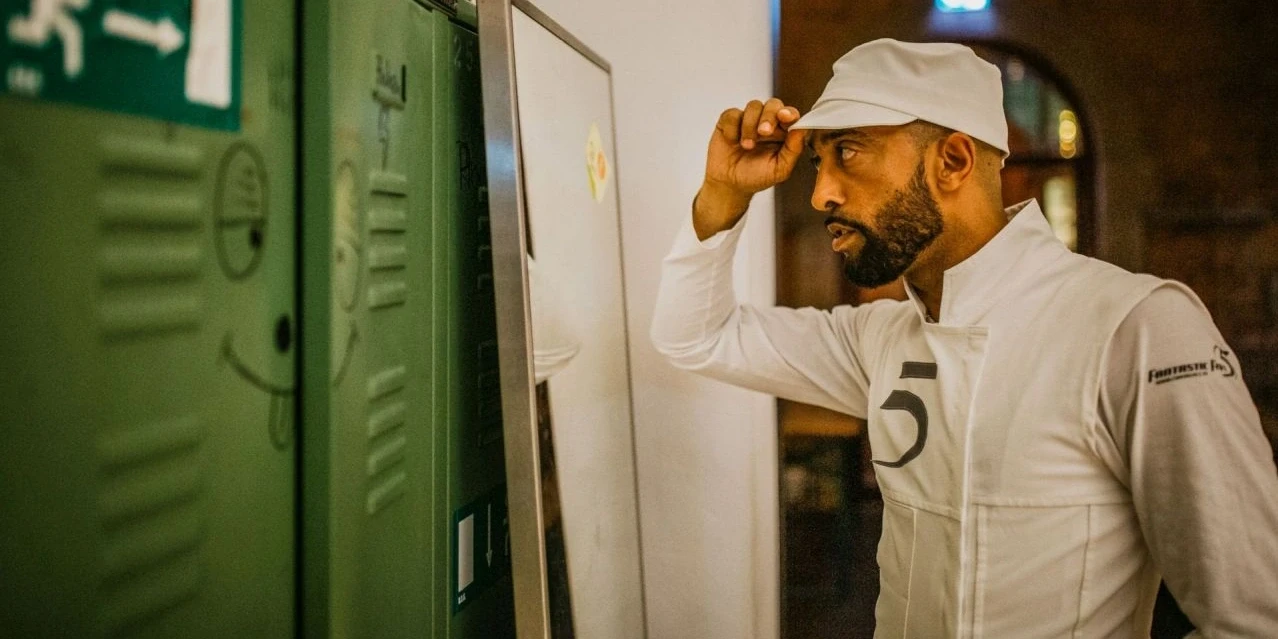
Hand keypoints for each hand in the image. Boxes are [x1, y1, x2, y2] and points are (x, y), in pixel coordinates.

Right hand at [695, 99, 804, 238]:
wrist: (730, 184)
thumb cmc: (757, 176)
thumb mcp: (780, 169)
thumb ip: (793, 150)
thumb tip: (802, 129)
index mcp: (784, 132)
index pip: (791, 115)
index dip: (789, 113)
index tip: (785, 117)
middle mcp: (767, 121)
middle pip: (773, 104)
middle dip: (769, 116)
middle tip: (764, 132)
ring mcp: (748, 119)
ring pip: (753, 106)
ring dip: (750, 125)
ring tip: (747, 146)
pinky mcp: (729, 120)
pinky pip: (732, 113)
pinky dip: (732, 128)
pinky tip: (732, 141)